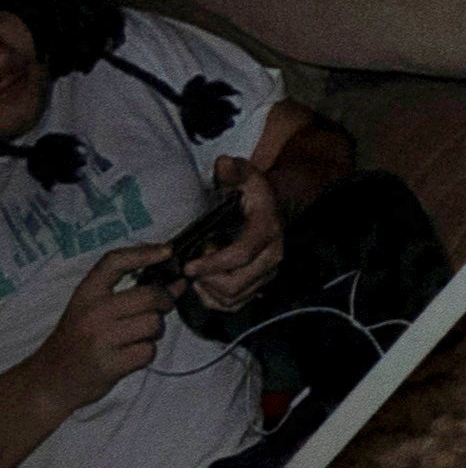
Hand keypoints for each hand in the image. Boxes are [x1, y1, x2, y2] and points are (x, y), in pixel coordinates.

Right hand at [42, 251, 172, 400]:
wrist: (50, 380)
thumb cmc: (77, 340)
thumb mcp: (89, 309)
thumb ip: (126, 294)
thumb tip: (177, 280)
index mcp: (84, 294)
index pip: (114, 262)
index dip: (144, 252)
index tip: (168, 251)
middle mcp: (91, 312)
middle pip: (149, 296)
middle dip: (164, 301)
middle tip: (161, 308)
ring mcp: (100, 339)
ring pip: (153, 324)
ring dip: (155, 331)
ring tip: (136, 337)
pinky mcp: (110, 364)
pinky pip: (148, 351)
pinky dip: (146, 354)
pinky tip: (129, 356)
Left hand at [181, 167, 283, 315]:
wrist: (275, 205)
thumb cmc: (251, 192)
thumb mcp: (244, 175)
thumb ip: (233, 171)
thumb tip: (223, 163)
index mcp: (267, 230)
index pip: (240, 255)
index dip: (212, 264)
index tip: (188, 266)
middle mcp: (272, 255)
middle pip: (237, 283)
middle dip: (208, 281)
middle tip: (189, 269)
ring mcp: (268, 273)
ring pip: (235, 297)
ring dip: (209, 292)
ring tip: (194, 276)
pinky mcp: (261, 284)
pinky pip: (236, 304)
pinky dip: (216, 301)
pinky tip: (204, 286)